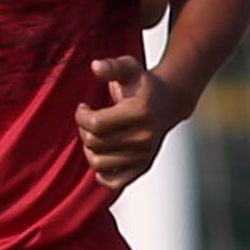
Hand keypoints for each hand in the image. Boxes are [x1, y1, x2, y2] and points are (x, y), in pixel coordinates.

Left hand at [76, 51, 186, 188]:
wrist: (169, 101)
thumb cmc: (142, 83)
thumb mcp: (129, 68)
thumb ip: (112, 66)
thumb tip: (95, 66)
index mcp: (140, 113)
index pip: (95, 124)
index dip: (81, 115)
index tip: (83, 107)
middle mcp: (144, 137)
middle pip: (94, 143)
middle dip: (83, 130)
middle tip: (89, 119)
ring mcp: (145, 154)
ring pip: (98, 163)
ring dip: (89, 149)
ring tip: (95, 135)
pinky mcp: (143, 167)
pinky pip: (112, 182)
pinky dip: (100, 173)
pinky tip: (102, 153)